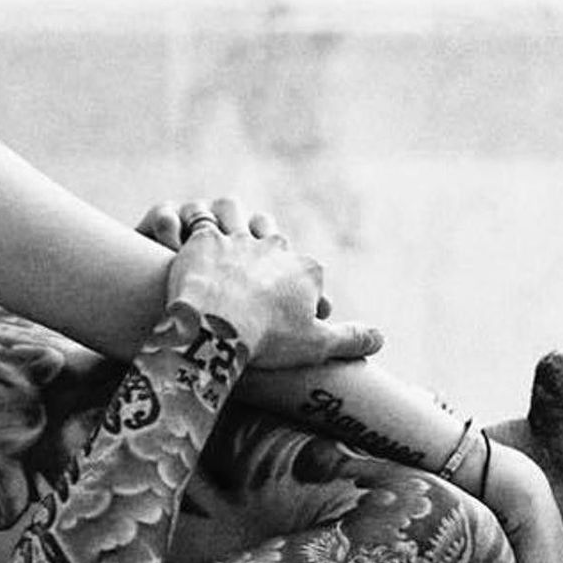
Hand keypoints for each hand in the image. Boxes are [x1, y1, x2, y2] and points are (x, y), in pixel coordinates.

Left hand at [158, 197, 380, 368]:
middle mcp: (276, 247)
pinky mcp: (205, 239)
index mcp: (306, 270)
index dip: (299, 291)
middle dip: (267, 253)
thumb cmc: (268, 340)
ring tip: (221, 238)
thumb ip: (351, 339)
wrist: (218, 327)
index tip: (285, 312)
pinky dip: (193, 226)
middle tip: (250, 274)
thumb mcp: (317, 345)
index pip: (309, 273)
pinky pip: (199, 220)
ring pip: (239, 217)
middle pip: (275, 241)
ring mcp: (239, 240)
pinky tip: (181, 236)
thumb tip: (381, 339)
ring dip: (233, 222)